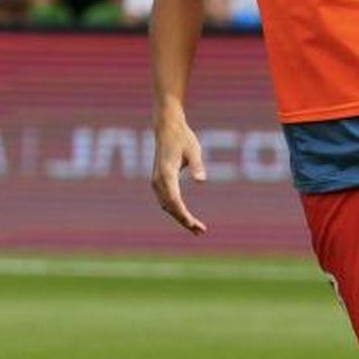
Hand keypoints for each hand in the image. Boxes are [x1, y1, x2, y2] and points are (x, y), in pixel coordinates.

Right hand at [151, 111, 207, 235]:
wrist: (167, 127)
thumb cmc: (183, 137)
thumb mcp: (194, 150)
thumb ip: (197, 165)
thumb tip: (202, 180)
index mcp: (167, 173)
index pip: (175, 201)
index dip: (184, 215)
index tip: (195, 225)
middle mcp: (158, 180)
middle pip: (170, 207)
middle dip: (184, 220)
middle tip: (200, 231)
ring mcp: (156, 181)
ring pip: (166, 206)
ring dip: (179, 217)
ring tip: (196, 228)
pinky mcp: (158, 180)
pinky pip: (165, 201)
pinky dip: (175, 210)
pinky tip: (186, 216)